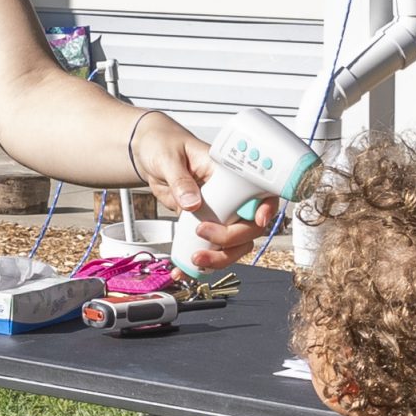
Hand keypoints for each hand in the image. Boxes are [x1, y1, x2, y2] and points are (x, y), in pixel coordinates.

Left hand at [130, 111, 279, 270]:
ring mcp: (219, 213)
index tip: (258, 220)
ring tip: (195, 260)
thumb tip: (193, 203)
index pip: (261, 191)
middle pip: (249, 226)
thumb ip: (181, 180)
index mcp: (229, 173)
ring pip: (234, 244)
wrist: (148, 157)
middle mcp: (230, 195)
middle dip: (231, 239)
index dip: (267, 208)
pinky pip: (210, 249)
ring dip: (219, 258)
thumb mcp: (169, 158)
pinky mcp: (204, 225)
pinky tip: (184, 270)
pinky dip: (200, 264)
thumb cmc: (165, 146)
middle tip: (203, 234)